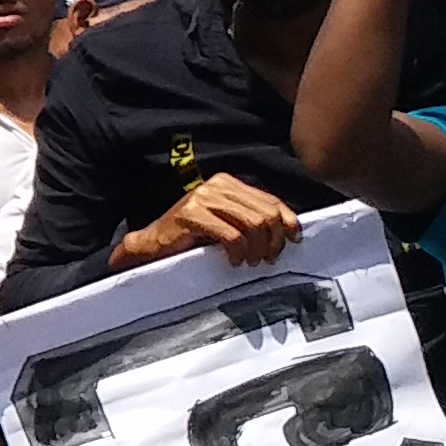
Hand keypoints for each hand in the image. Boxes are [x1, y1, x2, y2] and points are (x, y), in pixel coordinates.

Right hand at [118, 173, 300, 272]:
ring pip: (252, 224)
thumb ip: (250, 218)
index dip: (288, 222)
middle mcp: (216, 185)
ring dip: (257, 249)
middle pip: (265, 213)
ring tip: (251, 262)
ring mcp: (202, 198)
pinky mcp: (191, 215)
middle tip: (268, 259)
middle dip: (273, 240)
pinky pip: (232, 236)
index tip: (294, 241)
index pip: (270, 200)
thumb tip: (287, 229)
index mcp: (227, 183)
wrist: (151, 246)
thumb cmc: (190, 238)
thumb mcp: (226, 222)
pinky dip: (238, 253)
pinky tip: (233, 261)